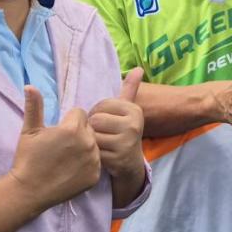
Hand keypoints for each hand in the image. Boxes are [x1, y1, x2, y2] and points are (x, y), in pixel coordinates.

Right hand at [8, 86, 101, 213]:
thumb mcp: (29, 131)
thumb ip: (34, 106)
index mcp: (73, 128)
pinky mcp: (95, 176)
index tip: (57, 134)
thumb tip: (30, 85)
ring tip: (66, 159)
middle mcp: (88, 142)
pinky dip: (87, 165)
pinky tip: (71, 170)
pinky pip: (95, 162)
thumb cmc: (28, 158)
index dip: (67, 122)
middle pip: (89, 129)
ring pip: (93, 145)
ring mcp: (93, 160)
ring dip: (84, 148)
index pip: (80, 114)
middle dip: (77, 134)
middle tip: (61, 147)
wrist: (29, 191)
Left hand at [90, 68, 145, 193]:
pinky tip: (102, 155)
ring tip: (101, 144)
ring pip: (93, 136)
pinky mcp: (118, 159)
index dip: (96, 114)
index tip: (105, 122)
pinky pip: (94, 152)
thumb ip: (129, 89)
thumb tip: (138, 68)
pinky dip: (94, 155)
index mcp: (134, 110)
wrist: (130, 163)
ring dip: (92, 142)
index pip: (101, 105)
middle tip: (101, 135)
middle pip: (96, 120)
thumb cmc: (123, 131)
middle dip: (93, 128)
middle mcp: (134, 125)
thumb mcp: (126, 111)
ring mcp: (127, 142)